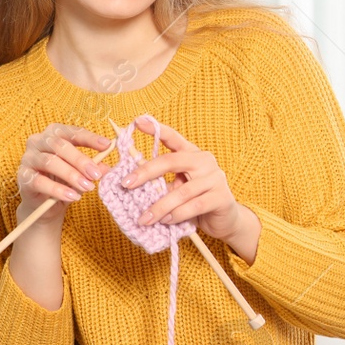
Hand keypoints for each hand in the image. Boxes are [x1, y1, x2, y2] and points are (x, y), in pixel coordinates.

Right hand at [15, 123, 111, 226]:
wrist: (45, 203)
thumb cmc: (64, 181)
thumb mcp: (82, 173)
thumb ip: (93, 167)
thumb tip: (106, 167)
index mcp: (53, 134)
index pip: (72, 132)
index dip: (89, 138)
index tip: (107, 145)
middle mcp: (38, 141)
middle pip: (59, 145)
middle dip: (80, 160)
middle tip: (96, 174)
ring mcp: (28, 158)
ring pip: (50, 162)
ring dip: (71, 175)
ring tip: (87, 187)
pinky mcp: (23, 176)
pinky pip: (40, 181)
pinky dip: (58, 190)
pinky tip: (73, 196)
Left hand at [120, 116, 243, 240]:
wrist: (224, 221)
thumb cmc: (194, 203)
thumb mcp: (174, 189)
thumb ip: (155, 183)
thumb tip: (120, 179)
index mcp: (192, 154)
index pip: (173, 137)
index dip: (156, 129)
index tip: (137, 122)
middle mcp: (205, 161)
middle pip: (171, 160)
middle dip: (146, 171)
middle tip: (126, 184)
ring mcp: (215, 178)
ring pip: (181, 191)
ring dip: (160, 206)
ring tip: (144, 218)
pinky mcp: (221, 197)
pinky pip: (194, 206)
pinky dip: (177, 214)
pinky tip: (165, 221)